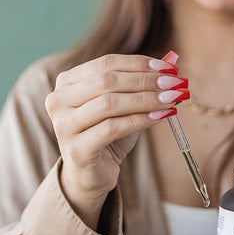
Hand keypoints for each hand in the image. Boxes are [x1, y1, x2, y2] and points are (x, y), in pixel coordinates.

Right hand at [45, 53, 186, 225]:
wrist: (92, 174)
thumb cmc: (108, 135)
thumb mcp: (125, 104)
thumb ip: (142, 82)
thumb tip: (172, 61)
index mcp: (67, 82)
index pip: (106, 63)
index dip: (140, 63)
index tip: (169, 68)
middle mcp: (58, 100)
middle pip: (108, 81)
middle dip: (146, 80)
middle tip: (175, 83)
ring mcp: (63, 125)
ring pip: (110, 103)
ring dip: (146, 99)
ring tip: (172, 99)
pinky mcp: (76, 149)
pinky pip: (113, 128)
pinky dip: (140, 120)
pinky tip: (161, 116)